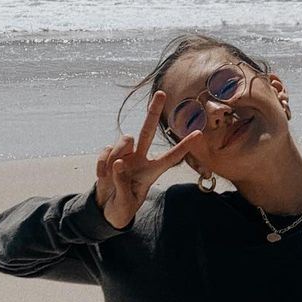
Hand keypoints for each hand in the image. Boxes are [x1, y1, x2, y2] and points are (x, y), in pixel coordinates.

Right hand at [94, 91, 202, 229]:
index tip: (199, 133)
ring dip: (117, 153)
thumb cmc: (122, 208)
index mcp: (151, 172)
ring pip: (125, 139)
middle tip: (161, 93)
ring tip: (110, 173)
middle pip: (148, 131)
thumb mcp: (125, 204)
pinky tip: (102, 176)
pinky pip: (106, 150)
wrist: (105, 208)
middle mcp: (140, 159)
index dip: (184, 146)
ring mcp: (124, 155)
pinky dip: (102, 163)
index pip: (170, 158)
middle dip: (153, 111)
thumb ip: (123, 184)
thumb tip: (119, 163)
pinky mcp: (109, 155)